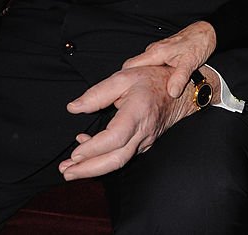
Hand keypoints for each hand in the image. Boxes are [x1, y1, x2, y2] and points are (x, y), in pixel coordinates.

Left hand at [61, 65, 194, 179]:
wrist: (181, 90)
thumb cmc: (153, 80)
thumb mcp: (124, 77)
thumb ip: (98, 93)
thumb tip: (74, 108)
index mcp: (138, 112)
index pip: (115, 138)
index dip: (94, 148)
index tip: (75, 153)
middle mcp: (143, 131)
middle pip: (116, 158)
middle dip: (89, 169)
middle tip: (66, 172)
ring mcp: (145, 141)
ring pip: (119, 161)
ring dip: (93, 169)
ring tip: (70, 170)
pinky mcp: (144, 144)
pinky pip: (123, 156)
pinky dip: (103, 159)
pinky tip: (86, 154)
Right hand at [120, 21, 215, 96]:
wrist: (206, 32)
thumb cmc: (198, 43)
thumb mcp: (190, 62)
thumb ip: (180, 77)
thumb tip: (172, 93)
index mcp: (156, 52)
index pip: (130, 66)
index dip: (125, 79)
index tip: (126, 92)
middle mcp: (153, 50)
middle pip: (134, 67)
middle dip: (133, 80)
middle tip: (136, 95)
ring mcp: (157, 50)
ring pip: (144, 65)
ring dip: (144, 77)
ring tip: (147, 91)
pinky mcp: (163, 52)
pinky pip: (151, 63)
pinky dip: (152, 73)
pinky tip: (158, 82)